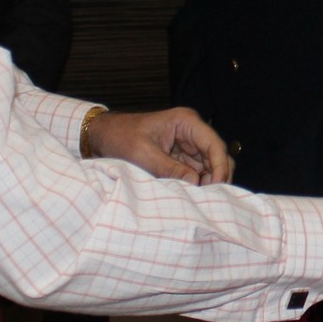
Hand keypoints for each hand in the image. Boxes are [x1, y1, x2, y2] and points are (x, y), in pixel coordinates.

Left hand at [84, 107, 232, 184]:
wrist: (102, 136)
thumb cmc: (120, 137)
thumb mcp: (143, 154)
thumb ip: (169, 168)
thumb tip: (195, 183)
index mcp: (186, 122)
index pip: (214, 144)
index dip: (220, 166)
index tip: (217, 186)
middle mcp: (191, 132)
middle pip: (217, 156)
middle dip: (216, 177)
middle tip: (209, 198)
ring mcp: (187, 146)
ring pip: (209, 167)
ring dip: (207, 183)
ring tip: (199, 199)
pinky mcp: (180, 158)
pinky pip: (196, 173)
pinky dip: (196, 185)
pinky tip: (191, 196)